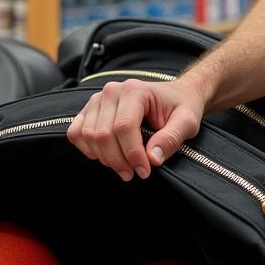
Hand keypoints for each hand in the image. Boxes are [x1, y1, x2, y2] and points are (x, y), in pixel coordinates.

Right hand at [66, 78, 204, 181]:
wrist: (177, 95)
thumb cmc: (182, 107)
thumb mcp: (187, 122)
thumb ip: (171, 138)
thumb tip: (152, 158)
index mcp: (135, 90)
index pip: (124, 127)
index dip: (132, 154)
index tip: (144, 171)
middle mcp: (112, 91)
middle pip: (103, 134)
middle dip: (118, 160)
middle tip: (134, 173)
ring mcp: (98, 99)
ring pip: (88, 135)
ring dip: (104, 158)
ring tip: (124, 167)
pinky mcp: (90, 110)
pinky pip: (76, 132)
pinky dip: (87, 149)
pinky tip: (106, 156)